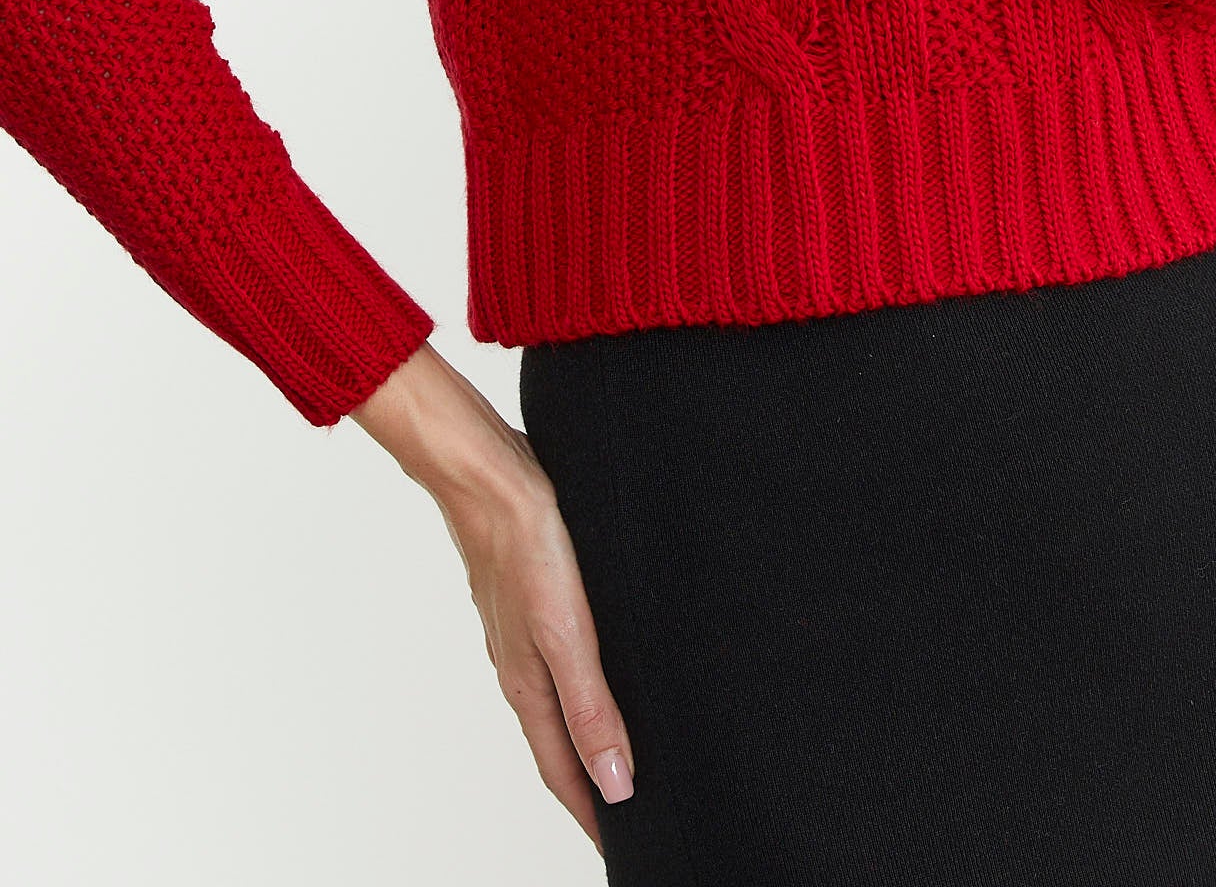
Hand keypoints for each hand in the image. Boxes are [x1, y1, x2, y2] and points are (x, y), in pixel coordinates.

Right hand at [348, 341, 636, 852]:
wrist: (487, 470)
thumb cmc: (524, 543)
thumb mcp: (567, 632)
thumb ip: (591, 706)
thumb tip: (614, 783)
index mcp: (529, 684)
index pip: (564, 771)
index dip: (591, 813)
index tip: (619, 849)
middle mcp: (522, 666)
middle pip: (558, 744)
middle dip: (588, 785)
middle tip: (623, 814)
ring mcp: (523, 631)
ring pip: (558, 702)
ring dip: (584, 734)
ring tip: (615, 757)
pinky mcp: (532, 596)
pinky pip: (559, 661)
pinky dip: (579, 687)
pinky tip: (596, 670)